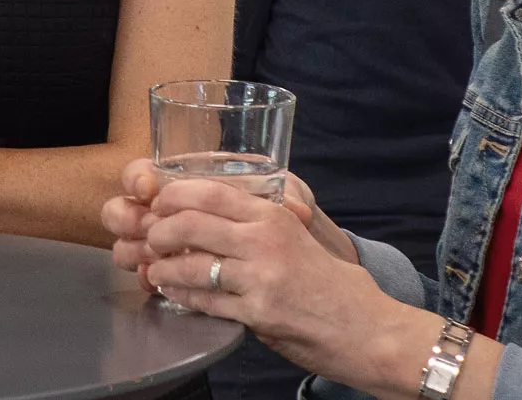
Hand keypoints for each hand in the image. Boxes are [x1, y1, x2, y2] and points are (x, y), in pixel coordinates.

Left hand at [102, 158, 353, 292]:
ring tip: (154, 269)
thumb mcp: (299, 236)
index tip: (158, 204)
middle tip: (151, 237)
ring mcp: (259, 279)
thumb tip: (213, 213)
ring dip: (163, 267)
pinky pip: (205, 301)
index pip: (208, 192)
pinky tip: (173, 292)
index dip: (173, 196)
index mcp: (273, 216)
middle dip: (159, 231)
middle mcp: (264, 241)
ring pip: (190, 265)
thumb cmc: (334, 284)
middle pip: (190, 223)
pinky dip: (181, 296)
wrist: (370, 330)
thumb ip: (259, 222)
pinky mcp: (257, 314)